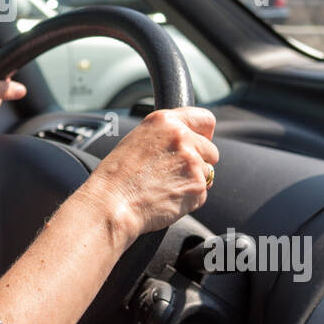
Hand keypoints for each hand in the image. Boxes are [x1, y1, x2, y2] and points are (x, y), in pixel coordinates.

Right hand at [74, 107, 218, 241]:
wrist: (112, 203)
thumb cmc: (117, 176)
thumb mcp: (137, 140)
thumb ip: (166, 136)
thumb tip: (188, 143)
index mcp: (165, 121)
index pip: (204, 119)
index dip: (204, 134)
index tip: (201, 142)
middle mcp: (182, 137)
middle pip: (211, 150)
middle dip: (199, 162)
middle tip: (174, 173)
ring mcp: (192, 162)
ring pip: (207, 173)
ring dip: (192, 181)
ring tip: (164, 187)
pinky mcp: (198, 186)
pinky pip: (202, 194)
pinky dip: (189, 199)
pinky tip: (167, 198)